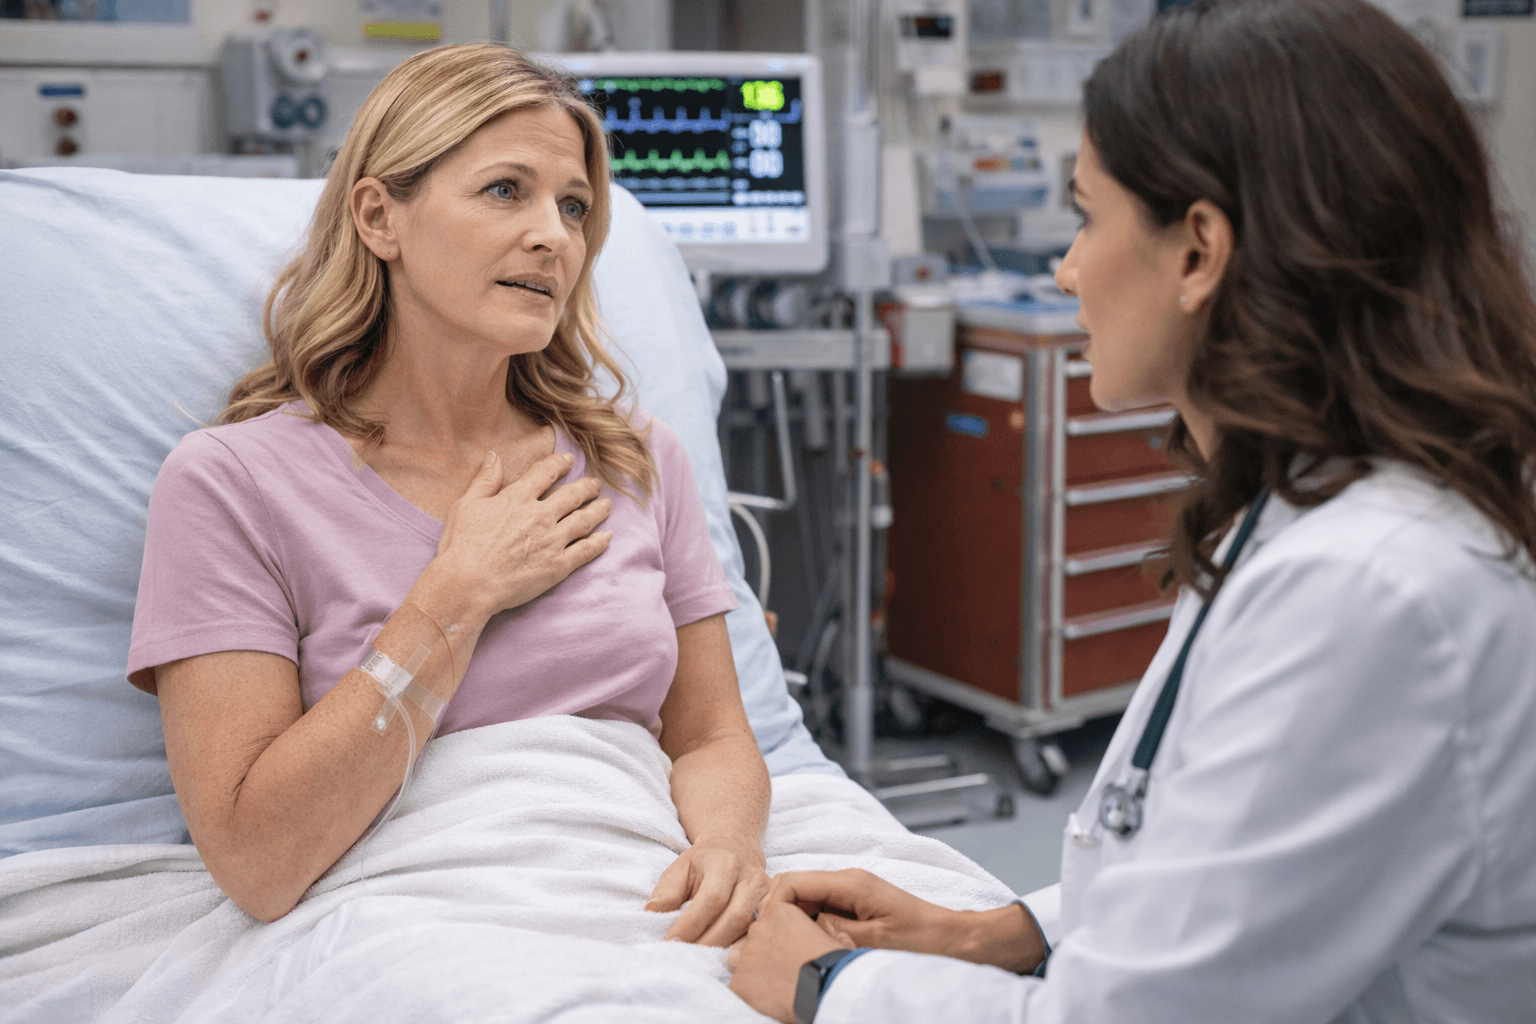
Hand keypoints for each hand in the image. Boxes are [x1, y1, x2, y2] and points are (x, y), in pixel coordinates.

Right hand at [429, 450, 611, 616]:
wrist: (468, 584)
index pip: (545, 473)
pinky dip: (599, 543)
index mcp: (518, 498)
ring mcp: (552, 541)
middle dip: (586, 487)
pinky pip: (585, 551)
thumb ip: (485, 479)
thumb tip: (493, 456)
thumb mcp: (466, 505)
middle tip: (595, 484)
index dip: (559, 463)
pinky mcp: (558, 566)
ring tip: (606, 505)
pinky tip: (607, 537)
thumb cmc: (462, 546)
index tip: (569, 460)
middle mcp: (540, 516)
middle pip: (572, 495)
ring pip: (584, 520)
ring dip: (598, 510)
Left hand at [646, 841, 768, 945]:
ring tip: (699, 958)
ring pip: (749, 928)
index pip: (712, 898)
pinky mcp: (774, 906)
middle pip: (734, 917)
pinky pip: (758, 933)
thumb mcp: (681, 867)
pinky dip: (740, 948)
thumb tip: (652, 912)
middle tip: (684, 955)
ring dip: (722, 947)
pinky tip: (722, 956)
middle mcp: (751, 877)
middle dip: (707, 941)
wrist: (735, 847)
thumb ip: (667, 890)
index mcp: (726, 863)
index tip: (672, 941)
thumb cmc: (704, 862)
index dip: (692, 923)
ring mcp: (767, 893)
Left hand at [728, 902, 849, 1023]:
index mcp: (781, 911)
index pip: (770, 917)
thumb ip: (823, 925)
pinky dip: (750, 991)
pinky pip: (738, 984)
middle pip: (755, 937)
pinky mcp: (739, 982)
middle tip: (784, 967)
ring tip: (773, 982)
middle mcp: (759, 929)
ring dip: (753, 967)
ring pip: (740, 958)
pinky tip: (768, 998)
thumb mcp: (838, 937)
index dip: (780, 935)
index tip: (790, 948)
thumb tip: (820, 921)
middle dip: (766, 950)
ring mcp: (746, 956)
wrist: (826, 994)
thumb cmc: (836, 966)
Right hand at [762, 869, 1044, 973]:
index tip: (766, 935)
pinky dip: (811, 929)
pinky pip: (820, 912)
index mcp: (849, 882)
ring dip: (795, 925)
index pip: (790, 882)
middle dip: (779, 917)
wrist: (956, 941)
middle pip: (792, 890)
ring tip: (796, 952)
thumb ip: (830, 931)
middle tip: (774, 948)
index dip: (771, 906)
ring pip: (804, 903)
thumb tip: (795, 929)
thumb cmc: (923, 941)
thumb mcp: (872, 941)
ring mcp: (851, 894)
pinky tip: (815, 950)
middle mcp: (847, 881)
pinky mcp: (855, 907)